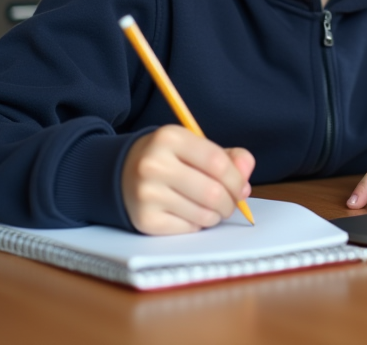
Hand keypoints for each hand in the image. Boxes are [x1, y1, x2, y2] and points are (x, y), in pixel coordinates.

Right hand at [121, 125, 254, 234]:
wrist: (121, 173)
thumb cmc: (168, 159)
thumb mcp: (193, 147)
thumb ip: (226, 157)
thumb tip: (245, 175)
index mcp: (169, 138)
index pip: (217, 162)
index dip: (236, 179)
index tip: (242, 188)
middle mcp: (154, 164)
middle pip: (212, 192)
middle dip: (230, 203)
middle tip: (230, 204)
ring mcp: (147, 193)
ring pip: (203, 214)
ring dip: (215, 215)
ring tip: (211, 208)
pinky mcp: (145, 219)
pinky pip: (188, 228)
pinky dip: (197, 224)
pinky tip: (190, 213)